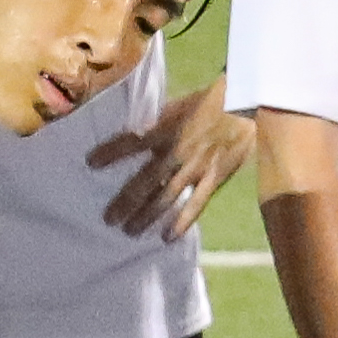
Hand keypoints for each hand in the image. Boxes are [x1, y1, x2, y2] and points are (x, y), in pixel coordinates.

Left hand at [86, 80, 252, 234]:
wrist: (246, 103)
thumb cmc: (212, 100)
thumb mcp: (179, 104)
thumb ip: (160, 122)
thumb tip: (140, 133)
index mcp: (164, 130)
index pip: (130, 143)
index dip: (109, 153)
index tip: (90, 163)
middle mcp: (175, 152)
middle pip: (143, 181)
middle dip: (124, 202)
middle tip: (108, 219)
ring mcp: (194, 168)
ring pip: (164, 197)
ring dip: (145, 216)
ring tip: (129, 231)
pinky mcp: (214, 178)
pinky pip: (195, 204)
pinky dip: (181, 221)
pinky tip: (167, 237)